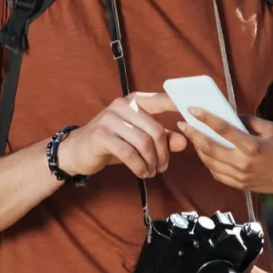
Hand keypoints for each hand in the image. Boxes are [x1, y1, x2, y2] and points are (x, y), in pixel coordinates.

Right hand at [60, 92, 186, 178]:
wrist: (77, 151)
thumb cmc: (113, 143)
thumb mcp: (139, 139)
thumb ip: (163, 138)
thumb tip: (184, 142)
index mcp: (135, 101)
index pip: (162, 100)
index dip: (179, 107)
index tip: (195, 119)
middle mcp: (123, 105)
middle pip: (155, 130)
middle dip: (163, 153)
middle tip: (162, 168)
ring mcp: (110, 118)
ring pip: (143, 143)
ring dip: (151, 162)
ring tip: (151, 172)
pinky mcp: (101, 135)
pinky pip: (128, 153)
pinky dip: (139, 166)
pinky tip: (142, 173)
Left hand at [178, 110, 272, 194]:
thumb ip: (250, 121)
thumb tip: (232, 116)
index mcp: (252, 146)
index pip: (223, 129)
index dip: (206, 118)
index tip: (192, 110)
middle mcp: (243, 163)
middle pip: (210, 148)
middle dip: (194, 136)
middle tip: (183, 125)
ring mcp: (241, 177)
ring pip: (211, 163)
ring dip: (199, 150)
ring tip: (193, 138)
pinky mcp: (241, 185)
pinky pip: (218, 175)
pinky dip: (209, 164)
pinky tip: (206, 154)